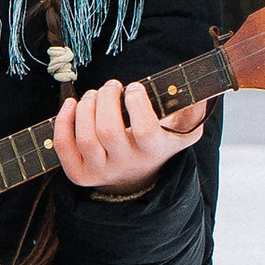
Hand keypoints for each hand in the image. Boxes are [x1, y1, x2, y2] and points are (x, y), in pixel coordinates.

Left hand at [51, 77, 208, 194]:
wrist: (135, 177)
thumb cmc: (156, 144)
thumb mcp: (180, 132)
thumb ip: (193, 113)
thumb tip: (202, 94)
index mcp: (152, 152)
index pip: (145, 130)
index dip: (137, 104)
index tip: (134, 88)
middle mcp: (126, 165)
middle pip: (109, 131)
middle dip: (106, 99)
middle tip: (111, 86)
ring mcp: (100, 172)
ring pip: (86, 138)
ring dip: (86, 107)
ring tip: (94, 95)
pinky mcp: (78, 174)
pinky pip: (64, 147)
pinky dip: (62, 122)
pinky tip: (71, 104)